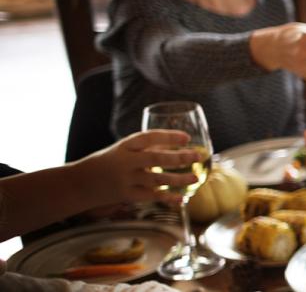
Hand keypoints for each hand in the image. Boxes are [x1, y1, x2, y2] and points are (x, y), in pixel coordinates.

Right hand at [71, 130, 205, 207]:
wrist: (77, 184)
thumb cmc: (105, 164)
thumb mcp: (121, 151)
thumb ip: (144, 149)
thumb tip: (173, 146)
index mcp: (123, 146)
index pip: (148, 137)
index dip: (168, 136)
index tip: (186, 138)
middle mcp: (125, 162)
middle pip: (155, 159)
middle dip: (179, 158)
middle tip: (198, 156)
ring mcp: (125, 180)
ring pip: (156, 179)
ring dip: (178, 179)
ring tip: (196, 177)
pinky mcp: (125, 195)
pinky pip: (150, 197)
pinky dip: (167, 198)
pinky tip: (181, 198)